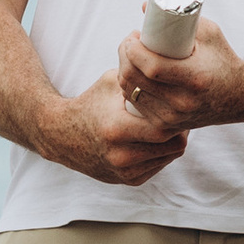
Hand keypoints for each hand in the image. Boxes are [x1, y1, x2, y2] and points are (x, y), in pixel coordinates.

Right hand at [45, 76, 193, 186]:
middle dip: (181, 129)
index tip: (181, 104)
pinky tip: (158, 138)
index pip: (164, 128)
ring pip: (169, 158)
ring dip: (173, 141)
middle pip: (172, 146)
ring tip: (171, 124)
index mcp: (116, 129)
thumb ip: (138, 76)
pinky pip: (158, 167)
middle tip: (181, 114)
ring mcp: (123, 171)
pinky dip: (162, 153)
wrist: (61, 135)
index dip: (178, 116)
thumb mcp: (111, 82)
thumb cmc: (90, 103)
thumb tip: (168, 63)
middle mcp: (120, 156)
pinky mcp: (127, 180)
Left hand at [114, 13, 243, 139]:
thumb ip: (181, 18)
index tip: (134, 35)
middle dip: (124, 56)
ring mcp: (174, 117)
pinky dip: (129, 88)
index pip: (152, 67)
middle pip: (135, 80)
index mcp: (196, 78)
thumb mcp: (210, 33)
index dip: (133, 50)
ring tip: (131, 57)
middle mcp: (183, 102)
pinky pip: (136, 105)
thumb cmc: (223, 59)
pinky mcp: (166, 126)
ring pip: (131, 92)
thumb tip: (144, 6)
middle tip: (130, 43)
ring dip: (123, 71)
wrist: (238, 97)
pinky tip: (133, 76)